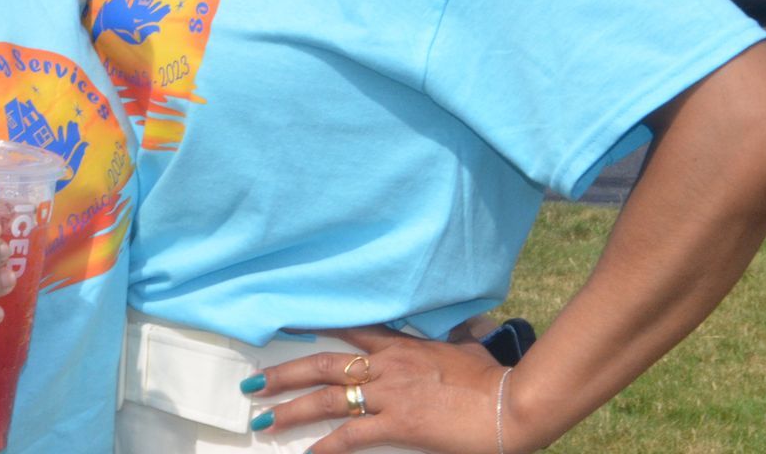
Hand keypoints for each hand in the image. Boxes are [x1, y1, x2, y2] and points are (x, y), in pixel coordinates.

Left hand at [252, 326, 526, 452]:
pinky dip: (326, 446)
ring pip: (326, 397)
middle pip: (321, 363)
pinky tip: (308, 453)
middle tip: (253, 383)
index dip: (310, 326)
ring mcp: (389, 393)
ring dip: (290, 408)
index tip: (281, 325)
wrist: (512, 402)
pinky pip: (351, 435)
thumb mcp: (467, 347)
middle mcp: (385, 363)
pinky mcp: (398, 423)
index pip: (345, 328)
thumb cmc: (494, 378)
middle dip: (283, 373)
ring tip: (262, 418)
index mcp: (399, 344)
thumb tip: (467, 327)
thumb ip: (455, 336)